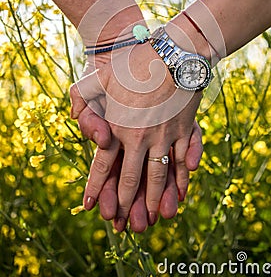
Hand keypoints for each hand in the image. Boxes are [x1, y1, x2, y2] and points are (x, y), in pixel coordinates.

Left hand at [71, 40, 202, 230]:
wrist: (171, 52)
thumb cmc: (133, 63)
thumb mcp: (98, 77)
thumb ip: (82, 100)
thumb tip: (81, 126)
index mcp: (117, 126)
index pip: (103, 166)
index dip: (95, 188)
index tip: (90, 207)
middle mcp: (140, 137)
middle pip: (131, 178)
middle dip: (125, 203)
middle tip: (123, 224)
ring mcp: (165, 135)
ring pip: (159, 176)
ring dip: (155, 200)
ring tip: (152, 219)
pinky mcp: (183, 130)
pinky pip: (182, 162)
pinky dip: (181, 181)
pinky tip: (180, 194)